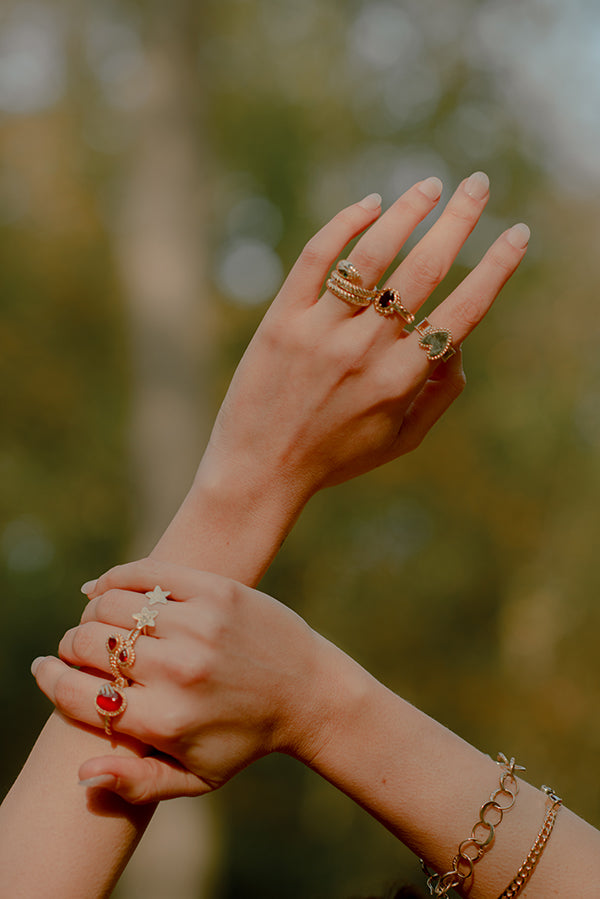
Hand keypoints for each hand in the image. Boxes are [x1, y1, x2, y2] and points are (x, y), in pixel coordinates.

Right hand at [32, 559, 340, 803]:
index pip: (77, 694)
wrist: (309, 693)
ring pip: (112, 605)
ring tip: (99, 621)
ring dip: (94, 611)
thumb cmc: (244, 739)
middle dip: (71, 646)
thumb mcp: (196, 778)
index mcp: (166, 722)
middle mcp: (179, 671)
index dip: (50, 679)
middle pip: (89, 644)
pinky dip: (117, 577)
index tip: (44, 669)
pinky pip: (148, 573)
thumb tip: (79, 774)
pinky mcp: (217, 590)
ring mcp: (199, 625)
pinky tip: (107, 587)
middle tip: (78, 648)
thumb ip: (135, 785)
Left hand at [197, 173, 527, 507]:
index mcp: (401, 380)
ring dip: (408, 211)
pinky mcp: (280, 319)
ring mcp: (320, 331)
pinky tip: (370, 204)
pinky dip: (345, 224)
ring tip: (430, 184)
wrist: (258, 471)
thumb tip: (461, 342)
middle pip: (424, 270)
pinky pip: (317, 258)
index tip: (516, 233)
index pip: (463, 311)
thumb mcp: (401, 441)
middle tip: (479, 184)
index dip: (496, 268)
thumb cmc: (335, 457)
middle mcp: (365, 350)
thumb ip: (441, 395)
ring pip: (372, 254)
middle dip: (459, 220)